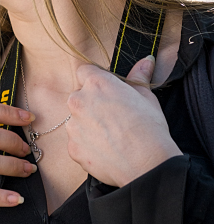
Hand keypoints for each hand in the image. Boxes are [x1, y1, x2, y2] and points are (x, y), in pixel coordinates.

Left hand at [66, 56, 181, 187]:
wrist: (146, 163)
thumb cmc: (149, 127)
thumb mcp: (147, 97)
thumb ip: (139, 76)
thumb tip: (146, 60)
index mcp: (96, 83)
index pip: (84, 71)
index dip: (95, 80)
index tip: (106, 90)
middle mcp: (78, 101)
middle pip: (79, 96)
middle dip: (92, 104)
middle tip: (113, 117)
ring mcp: (73, 125)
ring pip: (77, 120)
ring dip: (88, 125)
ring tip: (111, 137)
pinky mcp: (72, 148)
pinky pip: (78, 142)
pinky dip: (89, 145)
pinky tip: (107, 150)